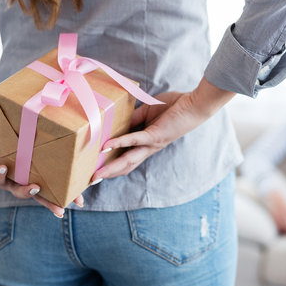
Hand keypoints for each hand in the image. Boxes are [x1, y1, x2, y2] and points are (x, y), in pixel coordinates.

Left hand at [0, 140, 82, 217]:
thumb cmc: (8, 156)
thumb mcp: (26, 157)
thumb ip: (41, 153)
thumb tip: (63, 138)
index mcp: (33, 181)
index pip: (53, 192)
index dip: (66, 197)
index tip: (80, 203)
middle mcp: (23, 185)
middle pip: (38, 197)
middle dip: (49, 204)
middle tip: (61, 210)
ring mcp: (9, 182)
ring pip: (18, 190)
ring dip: (27, 191)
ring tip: (35, 188)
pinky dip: (1, 172)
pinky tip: (4, 167)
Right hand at [90, 77, 234, 181]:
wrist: (194, 105)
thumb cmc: (174, 107)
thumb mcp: (148, 113)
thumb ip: (134, 119)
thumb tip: (117, 122)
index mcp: (147, 143)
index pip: (128, 158)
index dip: (113, 166)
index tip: (97, 170)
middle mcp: (149, 148)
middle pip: (126, 166)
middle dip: (109, 174)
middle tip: (91, 180)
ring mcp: (152, 143)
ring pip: (129, 160)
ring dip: (112, 168)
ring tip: (96, 174)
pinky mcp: (155, 135)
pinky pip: (134, 140)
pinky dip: (120, 142)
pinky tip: (106, 146)